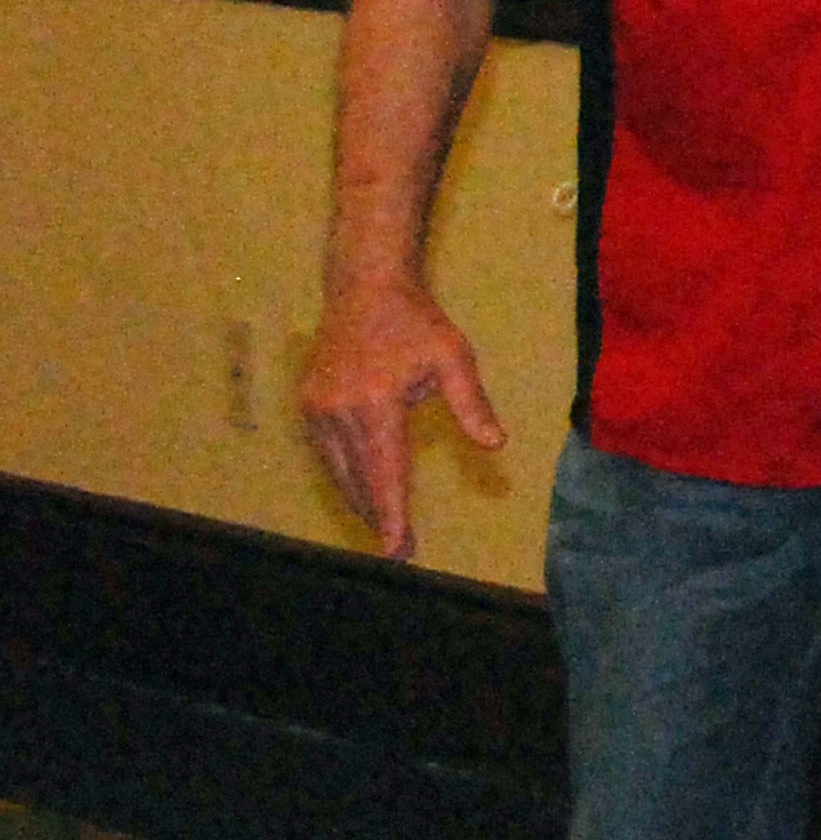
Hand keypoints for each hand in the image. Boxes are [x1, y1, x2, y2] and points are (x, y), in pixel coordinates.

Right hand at [297, 275, 506, 562]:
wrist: (364, 288)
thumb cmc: (417, 323)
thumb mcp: (454, 357)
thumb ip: (472, 403)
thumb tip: (496, 445)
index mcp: (374, 403)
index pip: (385, 472)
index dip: (392, 514)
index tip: (397, 550)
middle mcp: (337, 411)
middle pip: (359, 479)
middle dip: (379, 516)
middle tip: (400, 551)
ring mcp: (316, 408)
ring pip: (338, 470)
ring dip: (360, 500)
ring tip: (384, 527)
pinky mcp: (307, 404)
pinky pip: (327, 453)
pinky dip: (345, 476)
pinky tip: (361, 490)